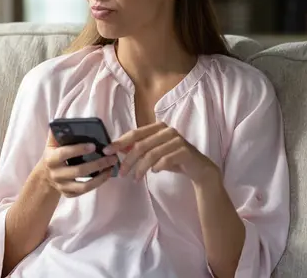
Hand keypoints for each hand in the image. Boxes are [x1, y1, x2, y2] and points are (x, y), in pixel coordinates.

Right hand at [39, 131, 118, 197]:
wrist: (45, 177)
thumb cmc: (53, 155)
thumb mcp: (51, 144)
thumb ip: (57, 133)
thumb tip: (65, 121)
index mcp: (51, 159)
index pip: (65, 153)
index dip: (79, 149)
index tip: (94, 145)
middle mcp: (56, 174)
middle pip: (79, 171)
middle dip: (97, 164)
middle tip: (112, 158)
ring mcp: (62, 186)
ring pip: (83, 186)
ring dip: (100, 178)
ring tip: (111, 168)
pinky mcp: (68, 194)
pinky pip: (84, 191)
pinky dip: (97, 184)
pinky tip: (106, 176)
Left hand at [103, 122, 218, 184]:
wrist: (198, 168)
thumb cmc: (174, 159)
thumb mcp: (154, 153)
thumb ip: (139, 148)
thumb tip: (118, 149)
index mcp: (158, 127)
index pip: (134, 133)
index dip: (119, 142)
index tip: (107, 151)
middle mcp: (167, 130)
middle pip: (140, 145)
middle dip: (128, 161)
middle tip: (121, 173)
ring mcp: (177, 139)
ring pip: (151, 154)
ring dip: (140, 168)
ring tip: (136, 178)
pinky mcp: (184, 150)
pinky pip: (164, 160)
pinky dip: (156, 168)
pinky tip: (154, 173)